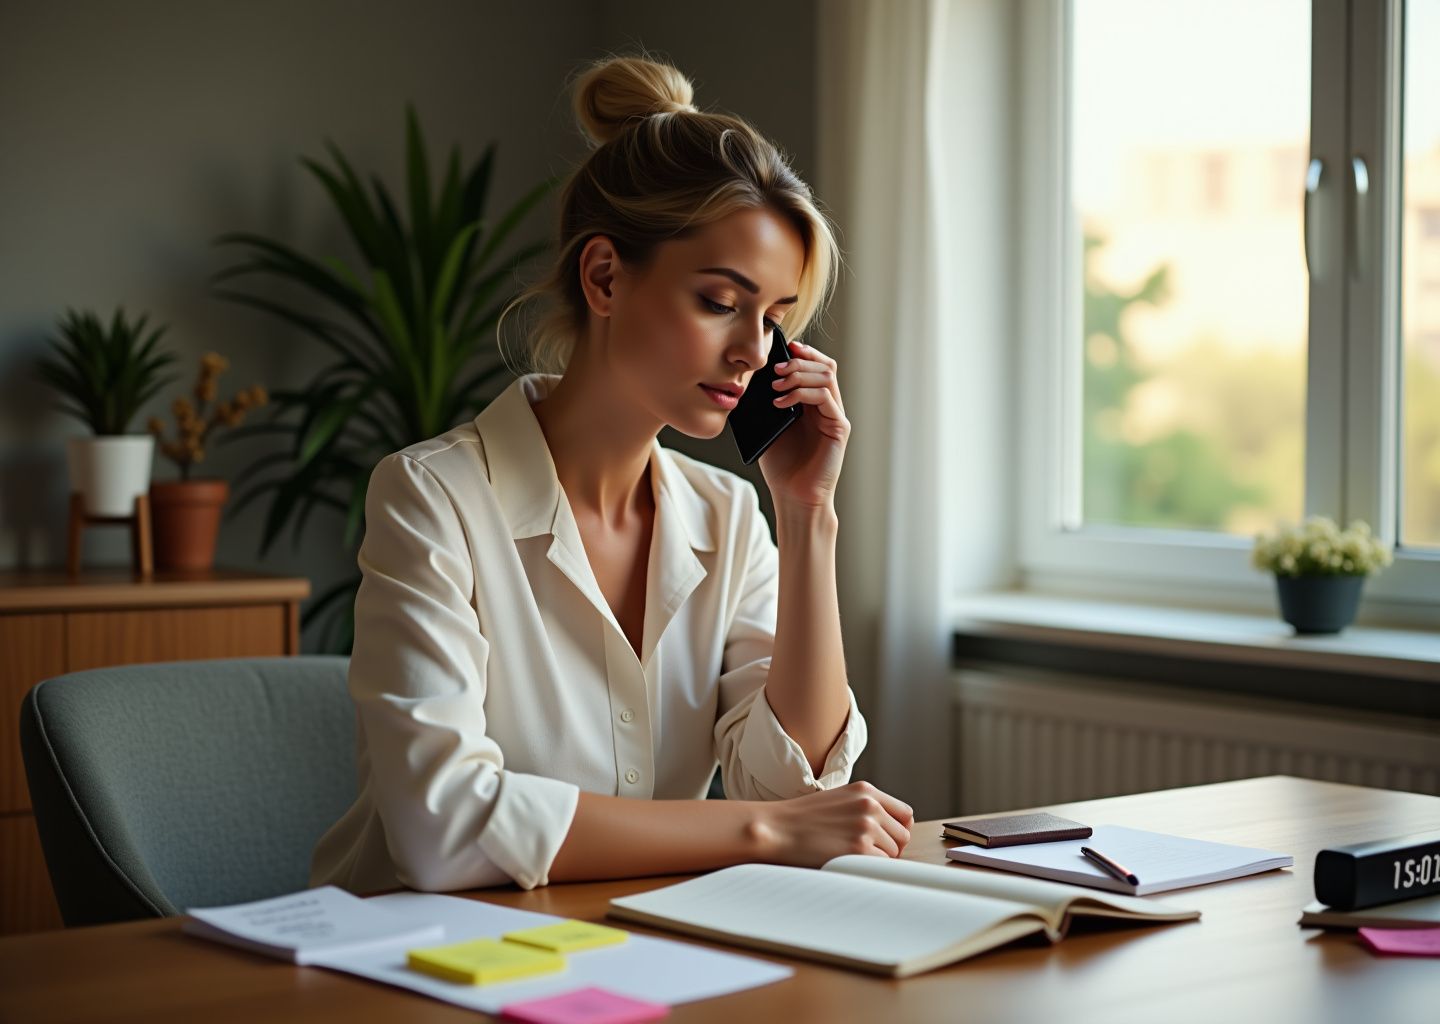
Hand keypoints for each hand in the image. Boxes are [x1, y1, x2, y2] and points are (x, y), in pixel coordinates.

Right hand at [749, 781, 914, 866]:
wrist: (775, 828)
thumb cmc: (802, 818)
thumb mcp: (838, 799)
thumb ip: (865, 808)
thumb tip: (891, 831)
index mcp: (866, 791)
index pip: (905, 814)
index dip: (897, 831)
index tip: (885, 841)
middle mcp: (870, 806)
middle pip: (902, 836)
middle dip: (888, 848)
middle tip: (863, 853)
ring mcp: (866, 827)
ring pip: (893, 854)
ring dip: (876, 860)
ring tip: (848, 856)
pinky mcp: (859, 850)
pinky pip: (881, 867)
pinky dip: (867, 870)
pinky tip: (847, 864)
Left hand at [756, 340, 849, 509]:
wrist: (793, 496)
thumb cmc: (781, 465)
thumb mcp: (768, 426)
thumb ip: (768, 402)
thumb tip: (755, 376)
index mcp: (813, 404)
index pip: (816, 366)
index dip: (803, 353)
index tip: (783, 347)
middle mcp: (828, 407)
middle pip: (824, 366)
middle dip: (798, 362)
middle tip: (775, 370)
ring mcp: (835, 416)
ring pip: (826, 377)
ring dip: (798, 375)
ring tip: (775, 387)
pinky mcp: (839, 428)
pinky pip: (825, 397)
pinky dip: (801, 394)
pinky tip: (781, 403)